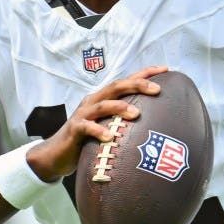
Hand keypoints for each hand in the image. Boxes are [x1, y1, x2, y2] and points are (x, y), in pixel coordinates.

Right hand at [26, 66, 166, 180]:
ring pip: (103, 105)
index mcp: (104, 98)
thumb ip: (125, 120)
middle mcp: (94, 101)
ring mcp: (83, 114)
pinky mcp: (74, 130)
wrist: (57, 154)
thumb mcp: (109, 125)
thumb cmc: (88, 139)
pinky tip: (111, 137)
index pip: (126, 81)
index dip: (145, 73)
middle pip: (116, 87)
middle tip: (157, 89)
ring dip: (120, 107)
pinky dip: (99, 131)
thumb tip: (156, 120)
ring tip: (136, 114)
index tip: (166, 69)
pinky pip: (87, 127)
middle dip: (137, 85)